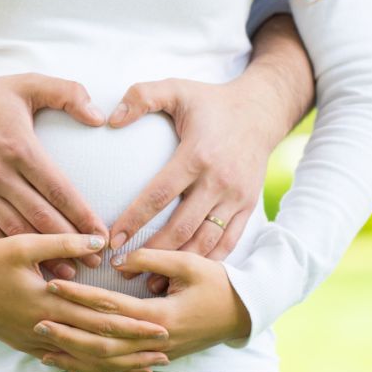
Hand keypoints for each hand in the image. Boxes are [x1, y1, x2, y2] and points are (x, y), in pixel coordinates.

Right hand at [0, 68, 110, 276]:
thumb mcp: (28, 83)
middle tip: (94, 260)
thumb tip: (99, 116)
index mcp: (19, 146)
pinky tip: (28, 264)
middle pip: (41, 216)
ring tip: (68, 271)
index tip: (102, 234)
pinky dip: (10, 250)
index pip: (58, 189)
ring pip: (16, 230)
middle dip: (71, 242)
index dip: (83, 216)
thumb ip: (68, 93)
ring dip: (43, 254)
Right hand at [0, 234, 171, 371]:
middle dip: (134, 347)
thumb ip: (64, 242)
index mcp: (50, 302)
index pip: (100, 316)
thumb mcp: (25, 244)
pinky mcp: (28, 347)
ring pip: (84, 359)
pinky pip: (63, 364)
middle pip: (98, 342)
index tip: (160, 325)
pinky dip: (86, 371)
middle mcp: (47, 327)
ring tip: (145, 369)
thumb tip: (100, 242)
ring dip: (117, 364)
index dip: (132, 323)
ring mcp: (37, 342)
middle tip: (165, 350)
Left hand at [39, 248, 250, 368]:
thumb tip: (117, 260)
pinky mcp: (157, 358)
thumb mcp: (189, 262)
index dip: (79, 297)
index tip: (53, 286)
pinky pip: (121, 368)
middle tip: (37, 321)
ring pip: (108, 362)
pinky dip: (95, 369)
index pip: (110, 307)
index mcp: (160, 315)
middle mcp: (155, 340)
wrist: (244, 312)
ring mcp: (156, 354)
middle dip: (68, 332)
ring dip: (75, 356)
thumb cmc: (218, 283)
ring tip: (45, 348)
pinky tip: (72, 365)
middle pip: (102, 341)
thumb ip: (152, 257)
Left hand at [107, 74, 283, 291]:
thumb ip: (141, 96)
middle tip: (122, 269)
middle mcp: (219, 181)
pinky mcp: (248, 207)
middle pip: (182, 227)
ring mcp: (237, 197)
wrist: (261, 110)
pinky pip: (228, 243)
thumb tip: (110, 119)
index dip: (135, 220)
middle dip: (150, 253)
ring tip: (149, 283)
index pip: (160, 194)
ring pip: (206, 242)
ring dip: (178, 266)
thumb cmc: (210, 101)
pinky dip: (207, 263)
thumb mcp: (176, 88)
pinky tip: (184, 277)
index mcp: (197, 155)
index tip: (111, 240)